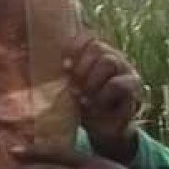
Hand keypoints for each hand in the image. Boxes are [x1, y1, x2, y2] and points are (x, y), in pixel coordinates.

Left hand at [65, 33, 142, 160]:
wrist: (103, 130)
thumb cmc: (83, 106)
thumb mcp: (69, 88)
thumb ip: (62, 76)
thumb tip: (35, 66)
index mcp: (96, 55)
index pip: (87, 38)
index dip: (74, 47)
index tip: (63, 65)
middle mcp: (113, 58)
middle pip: (98, 47)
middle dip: (81, 66)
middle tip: (73, 84)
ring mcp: (125, 70)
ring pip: (109, 62)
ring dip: (91, 80)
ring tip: (81, 96)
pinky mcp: (133, 86)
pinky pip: (118, 83)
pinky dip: (101, 95)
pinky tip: (90, 104)